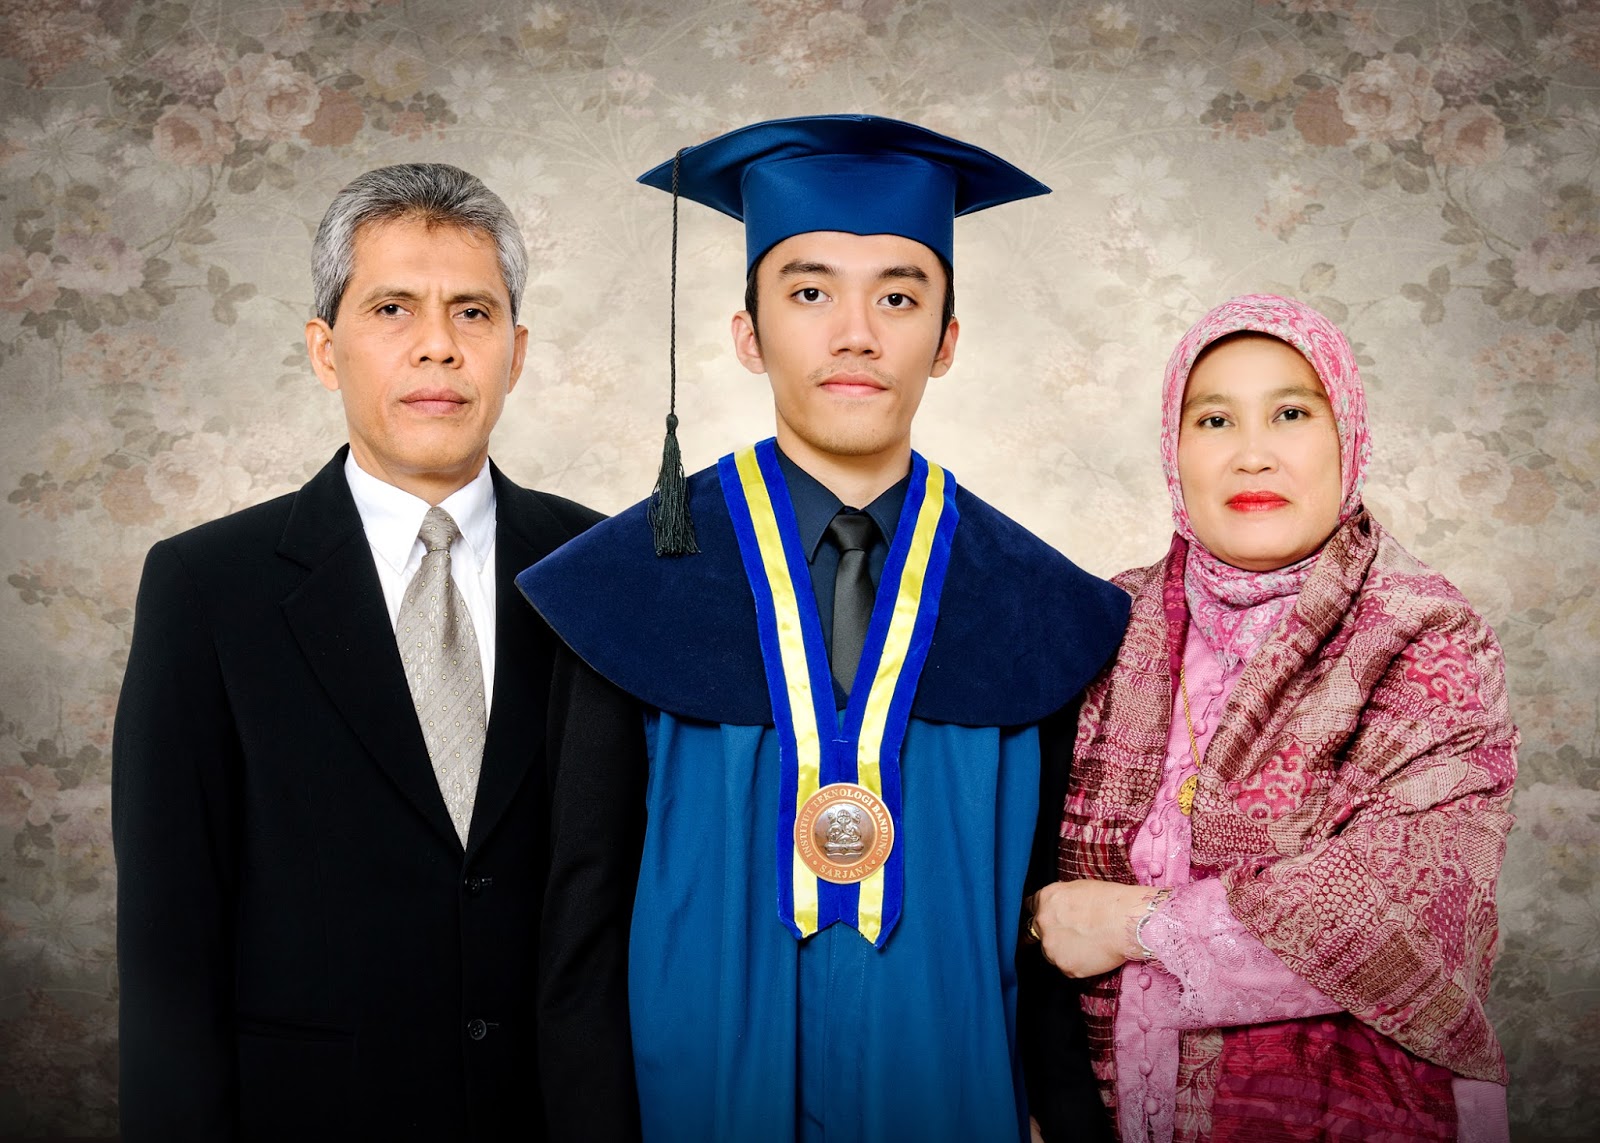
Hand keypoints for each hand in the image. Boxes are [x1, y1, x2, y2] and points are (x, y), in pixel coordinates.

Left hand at [1028, 879, 1154, 977]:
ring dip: (1064, 950)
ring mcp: (1052, 947)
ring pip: (1052, 953)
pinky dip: (1077, 964)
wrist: (1126, 921)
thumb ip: (1060, 899)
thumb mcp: (1078, 887)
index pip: (1029, 907)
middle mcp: (1043, 922)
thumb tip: (1059, 906)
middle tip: (1074, 933)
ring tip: (1088, 943)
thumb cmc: (1111, 901)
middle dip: (1052, 933)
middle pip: (1039, 933)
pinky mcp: (1065, 966)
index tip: (1047, 919)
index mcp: (1045, 899)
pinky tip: (1093, 954)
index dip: (1040, 913)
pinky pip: (1067, 967)